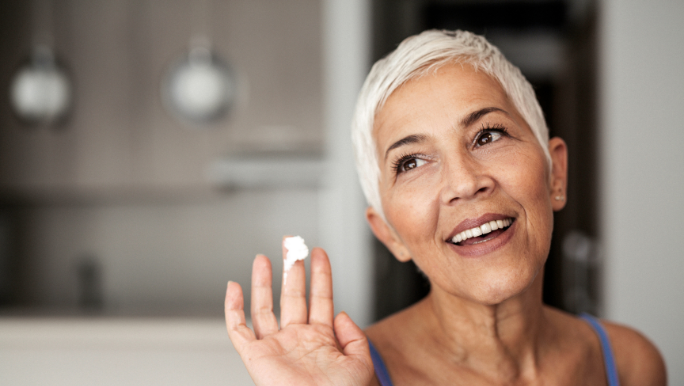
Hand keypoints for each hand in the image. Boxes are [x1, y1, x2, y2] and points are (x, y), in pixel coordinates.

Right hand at [225, 242, 373, 385]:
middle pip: (291, 295)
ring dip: (263, 281)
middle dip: (291, 268)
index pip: (319, 297)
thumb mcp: (360, 363)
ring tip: (265, 257)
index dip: (320, 274)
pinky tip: (234, 287)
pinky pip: (238, 329)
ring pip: (265, 307)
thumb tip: (340, 312)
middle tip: (291, 244)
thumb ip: (355, 335)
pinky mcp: (255, 357)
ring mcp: (275, 346)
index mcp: (321, 339)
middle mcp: (297, 339)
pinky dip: (233, 308)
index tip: (318, 252)